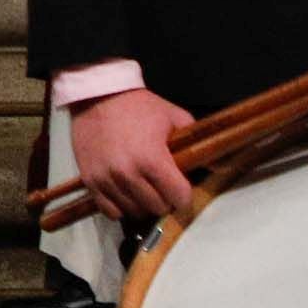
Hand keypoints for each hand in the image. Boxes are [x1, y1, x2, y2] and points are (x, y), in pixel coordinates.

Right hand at [69, 86, 199, 220]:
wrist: (97, 96)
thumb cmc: (138, 106)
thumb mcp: (173, 117)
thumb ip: (195, 141)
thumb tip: (218, 166)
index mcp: (153, 159)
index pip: (178, 198)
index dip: (184, 195)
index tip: (182, 189)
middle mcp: (129, 174)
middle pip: (157, 207)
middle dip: (164, 199)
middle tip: (162, 186)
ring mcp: (107, 179)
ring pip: (134, 211)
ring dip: (142, 203)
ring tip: (143, 188)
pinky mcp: (90, 181)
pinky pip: (110, 211)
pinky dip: (120, 206)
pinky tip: (124, 193)